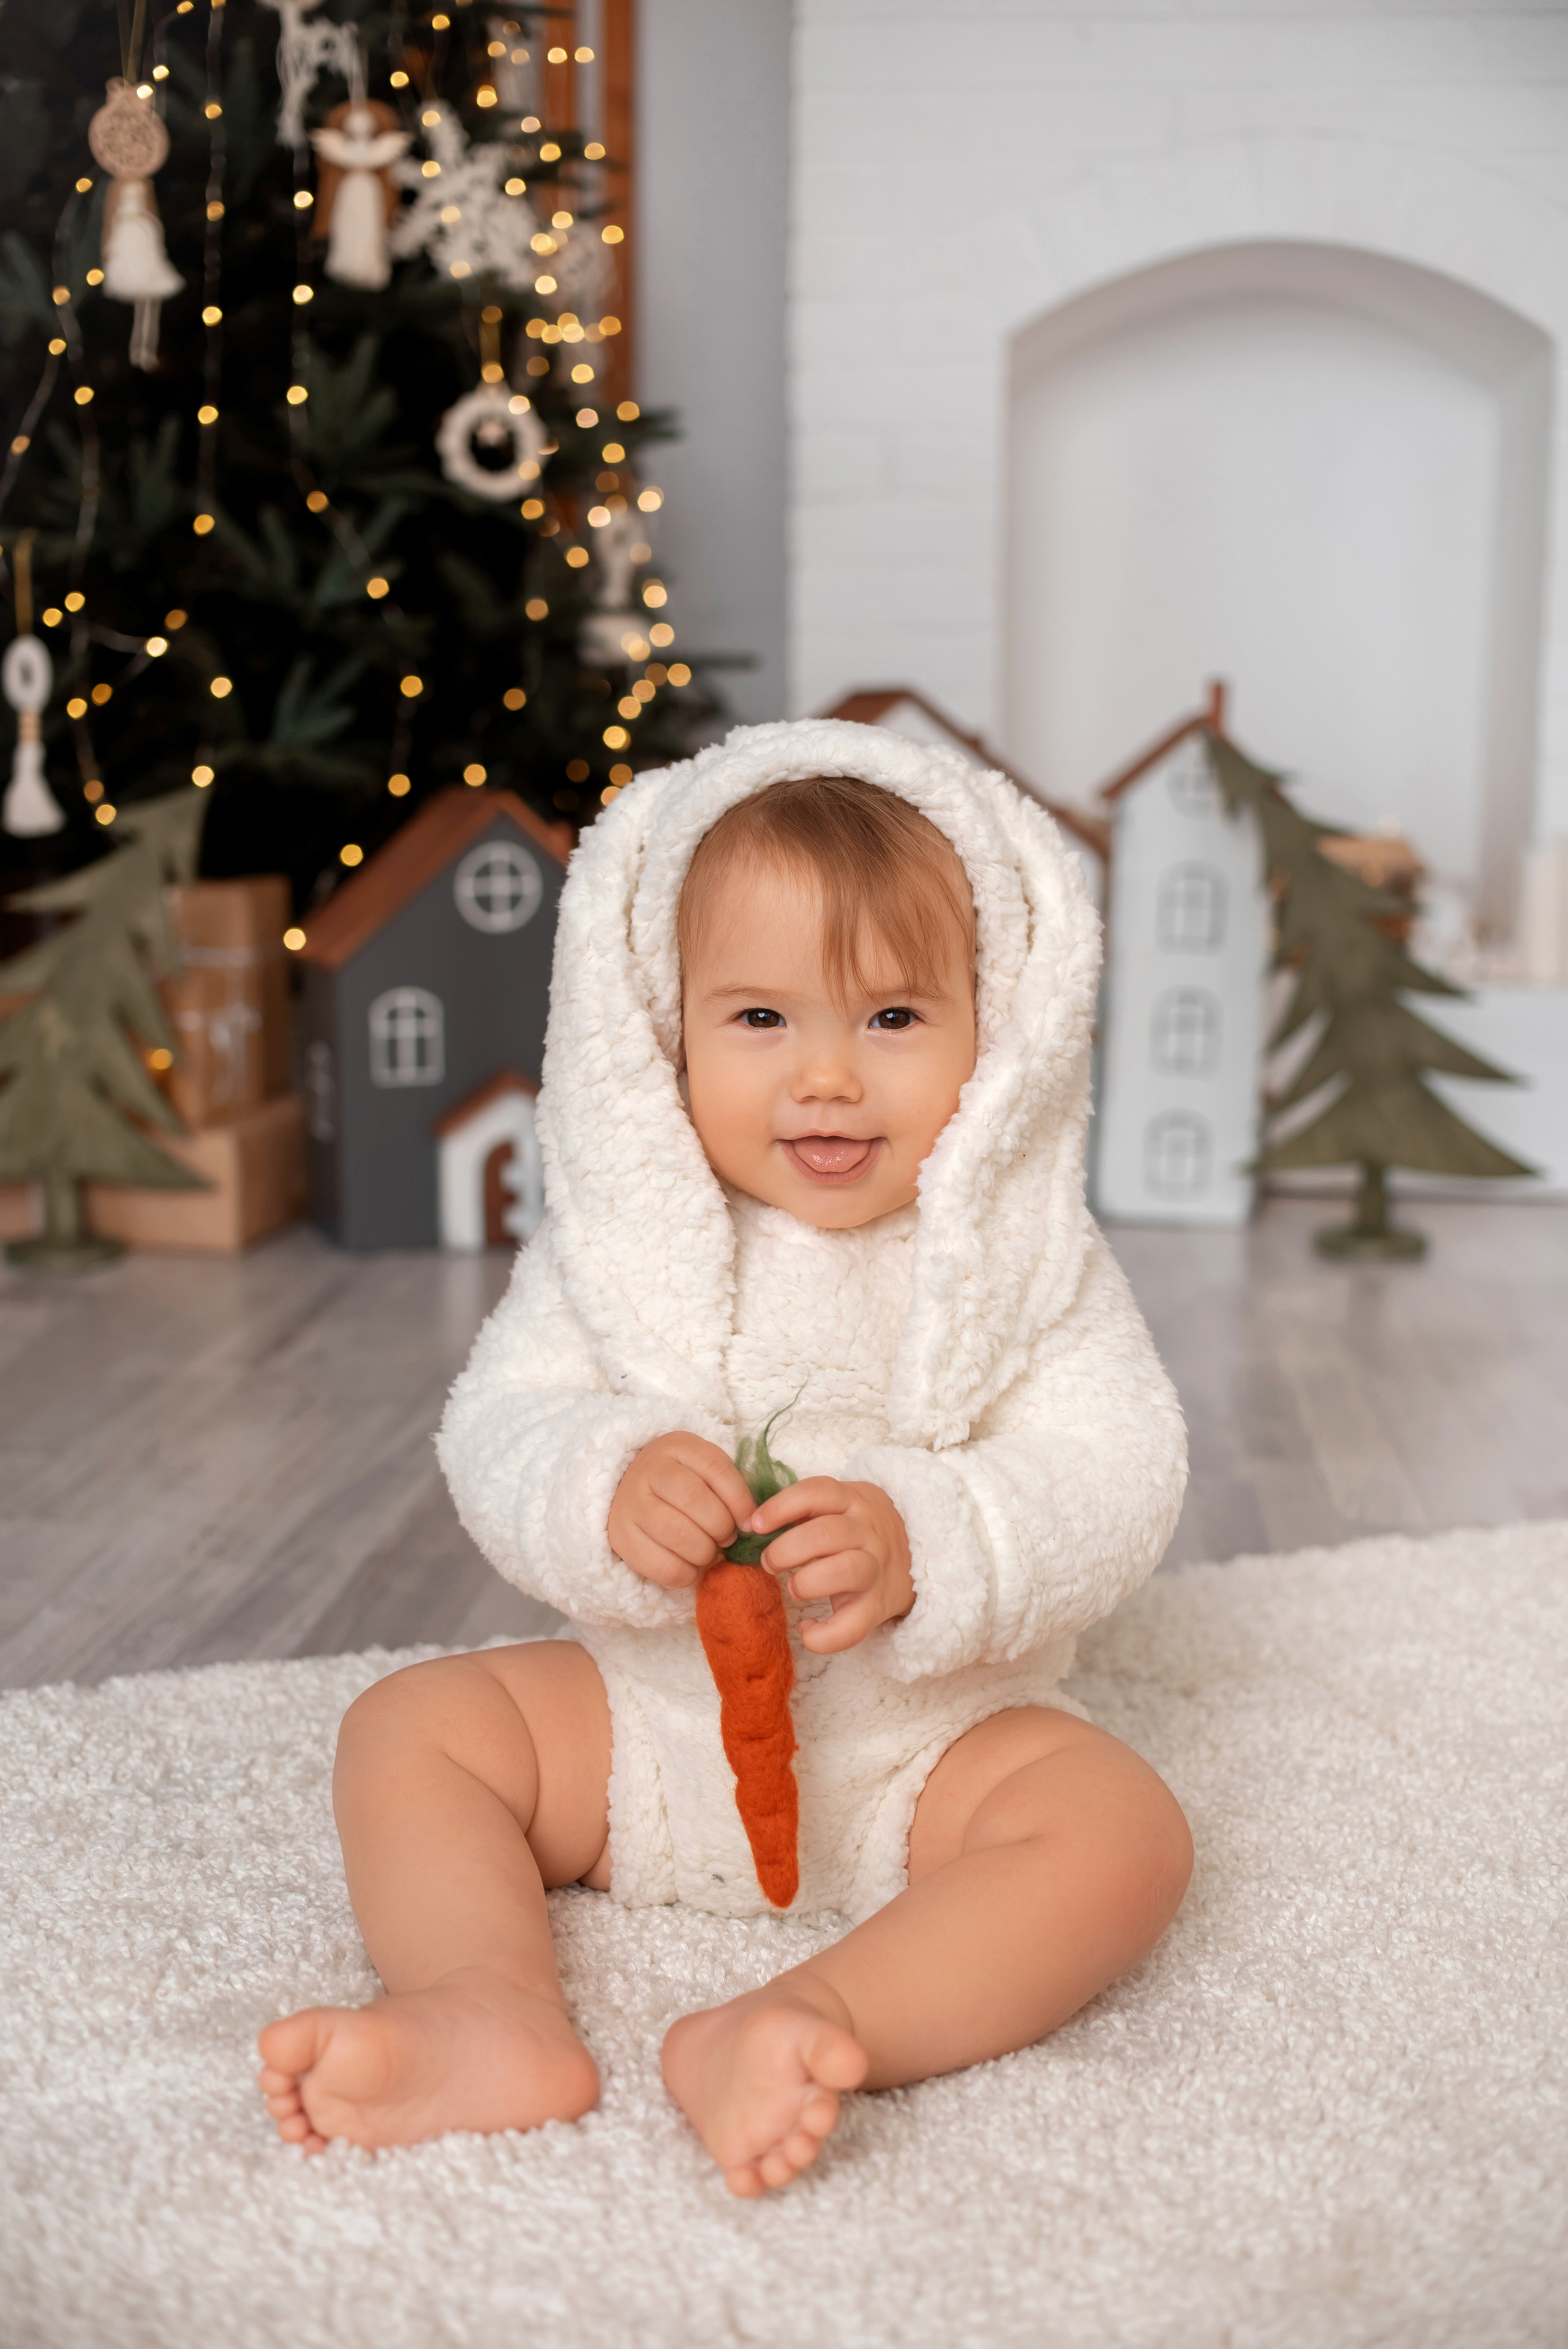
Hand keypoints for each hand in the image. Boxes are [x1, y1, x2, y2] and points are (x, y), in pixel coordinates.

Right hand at [608, 1433, 756, 1589]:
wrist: (631, 1492)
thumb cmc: (682, 1484)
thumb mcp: (705, 1472)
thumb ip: (731, 1488)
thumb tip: (751, 1520)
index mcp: (677, 1446)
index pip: (715, 1467)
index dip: (740, 1500)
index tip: (748, 1523)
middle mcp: (649, 1470)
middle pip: (694, 1500)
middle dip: (720, 1527)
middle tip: (725, 1538)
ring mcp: (631, 1503)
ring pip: (678, 1534)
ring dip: (704, 1552)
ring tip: (708, 1552)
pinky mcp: (621, 1537)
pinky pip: (661, 1566)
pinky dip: (686, 1574)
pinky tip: (690, 1567)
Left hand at [749, 1478, 913, 1655]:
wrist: (917, 1560)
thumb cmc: (860, 1532)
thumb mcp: (843, 1506)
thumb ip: (808, 1507)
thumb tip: (753, 1522)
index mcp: (855, 1501)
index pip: (817, 1493)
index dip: (781, 1507)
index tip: (755, 1524)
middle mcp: (869, 1532)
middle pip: (825, 1534)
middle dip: (786, 1550)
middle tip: (769, 1563)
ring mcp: (876, 1569)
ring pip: (845, 1570)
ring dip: (806, 1582)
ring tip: (792, 1590)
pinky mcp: (878, 1607)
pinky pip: (852, 1627)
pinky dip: (823, 1636)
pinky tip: (807, 1629)